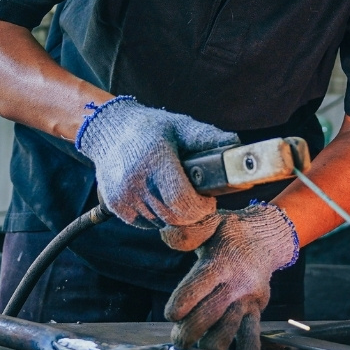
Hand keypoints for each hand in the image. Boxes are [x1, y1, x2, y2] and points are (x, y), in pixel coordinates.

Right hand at [75, 96, 236, 229]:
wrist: (111, 129)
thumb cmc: (153, 128)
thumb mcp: (182, 125)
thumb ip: (208, 138)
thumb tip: (238, 146)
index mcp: (155, 159)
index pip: (181, 201)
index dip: (201, 207)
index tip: (208, 200)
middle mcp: (135, 180)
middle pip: (173, 218)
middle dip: (192, 214)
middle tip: (198, 200)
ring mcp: (123, 195)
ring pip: (161, 224)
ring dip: (175, 215)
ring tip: (176, 193)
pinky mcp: (116, 206)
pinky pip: (147, 224)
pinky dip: (158, 216)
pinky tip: (159, 196)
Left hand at [163, 202, 298, 349]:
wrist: (267, 239)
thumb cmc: (230, 233)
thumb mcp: (211, 222)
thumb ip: (189, 230)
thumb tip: (167, 234)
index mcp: (222, 261)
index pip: (201, 283)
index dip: (184, 301)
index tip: (171, 314)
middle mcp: (237, 283)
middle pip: (212, 313)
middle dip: (190, 331)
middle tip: (177, 340)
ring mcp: (248, 300)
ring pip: (230, 331)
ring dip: (211, 346)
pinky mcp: (257, 311)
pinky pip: (252, 336)